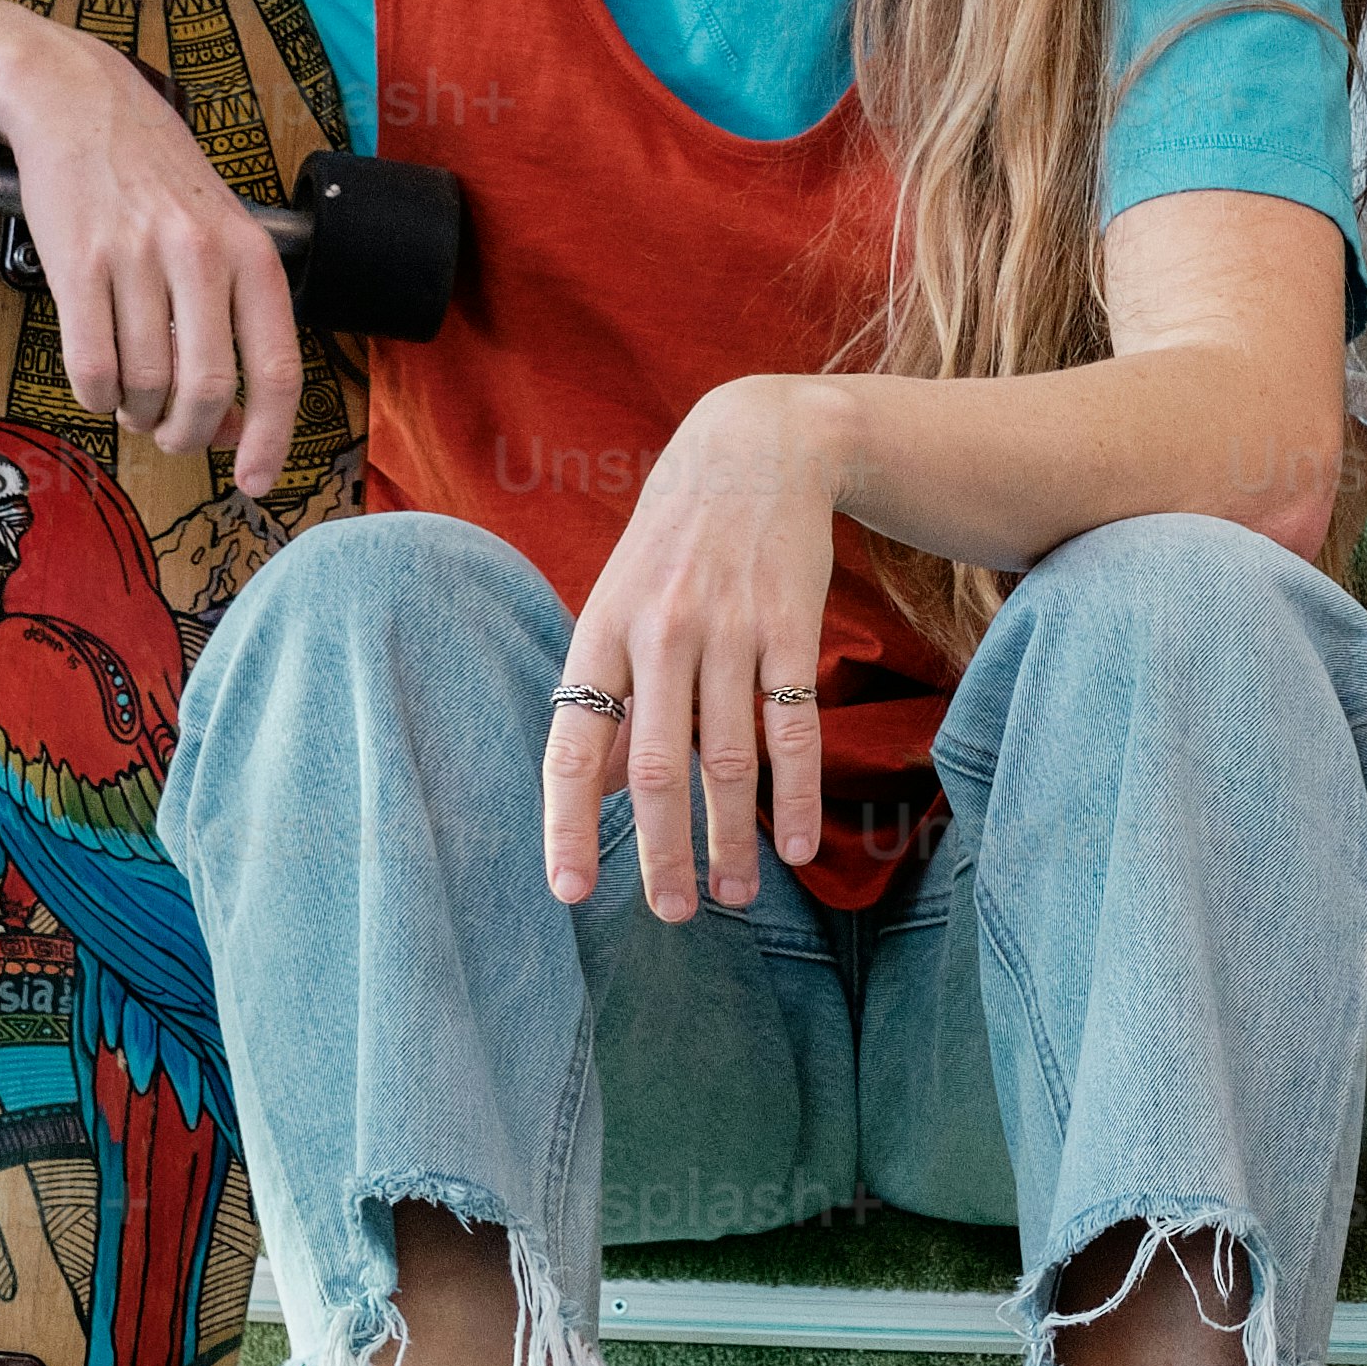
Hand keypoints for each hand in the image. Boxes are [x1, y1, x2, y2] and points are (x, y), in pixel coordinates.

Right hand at [0, 7, 306, 493]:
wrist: (78, 101)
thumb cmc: (156, 178)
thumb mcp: (223, 235)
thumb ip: (237, 320)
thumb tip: (241, 422)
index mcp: (254, 255)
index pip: (278, 369)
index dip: (273, 438)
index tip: (257, 481)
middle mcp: (202, 257)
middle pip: (207, 391)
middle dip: (190, 435)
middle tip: (176, 437)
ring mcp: (137, 259)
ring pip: (145, 384)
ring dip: (137, 413)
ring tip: (134, 399)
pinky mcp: (76, 263)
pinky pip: (89, 364)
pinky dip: (94, 394)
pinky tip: (99, 384)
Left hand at [546, 379, 855, 921]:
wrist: (757, 450)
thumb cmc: (676, 542)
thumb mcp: (622, 603)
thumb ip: (614, 693)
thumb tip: (605, 790)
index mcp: (601, 633)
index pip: (573, 745)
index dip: (568, 824)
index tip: (571, 890)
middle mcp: (659, 635)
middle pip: (658, 769)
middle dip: (663, 854)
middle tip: (671, 915)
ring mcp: (729, 631)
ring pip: (729, 760)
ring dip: (733, 840)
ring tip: (736, 897)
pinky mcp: (792, 628)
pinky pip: (794, 729)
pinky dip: (796, 795)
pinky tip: (798, 844)